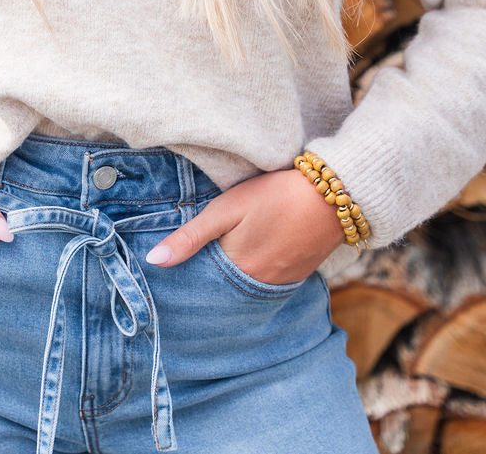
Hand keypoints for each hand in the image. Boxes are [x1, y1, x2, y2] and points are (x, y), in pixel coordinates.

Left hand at [144, 168, 343, 284]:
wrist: (333, 195)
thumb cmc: (275, 195)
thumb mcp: (227, 208)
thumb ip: (190, 236)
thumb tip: (153, 262)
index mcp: (237, 271)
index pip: (202, 286)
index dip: (187, 277)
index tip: (172, 274)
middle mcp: (259, 287)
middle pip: (224, 290)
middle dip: (209, 281)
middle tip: (195, 265)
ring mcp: (281, 284)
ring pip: (245, 287)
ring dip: (233, 277)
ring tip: (223, 256)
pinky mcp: (297, 275)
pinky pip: (267, 283)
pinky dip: (255, 272)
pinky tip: (253, 253)